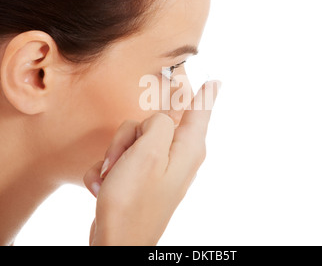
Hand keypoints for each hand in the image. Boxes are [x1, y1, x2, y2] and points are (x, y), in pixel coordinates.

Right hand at [83, 81, 220, 245]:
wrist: (116, 242)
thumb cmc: (133, 199)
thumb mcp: (148, 151)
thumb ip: (159, 122)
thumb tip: (163, 115)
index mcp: (188, 147)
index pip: (201, 109)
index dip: (205, 92)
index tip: (215, 80)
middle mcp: (178, 154)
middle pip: (160, 119)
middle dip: (134, 132)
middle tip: (125, 153)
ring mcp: (159, 166)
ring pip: (135, 135)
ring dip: (117, 152)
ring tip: (112, 175)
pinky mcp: (142, 176)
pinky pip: (125, 156)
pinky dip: (111, 168)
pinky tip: (105, 186)